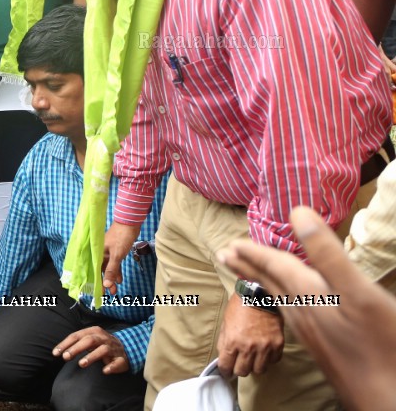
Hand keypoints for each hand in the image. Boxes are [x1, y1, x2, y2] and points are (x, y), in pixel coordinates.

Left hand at [54, 326, 129, 373]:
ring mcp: (113, 348)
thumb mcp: (89, 340)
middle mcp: (103, 338)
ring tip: (81, 364)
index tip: (55, 353)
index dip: (65, 344)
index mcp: (93, 331)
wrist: (125, 348)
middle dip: (76, 348)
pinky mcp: (121, 359)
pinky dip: (111, 366)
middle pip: (89, 340)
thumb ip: (76, 344)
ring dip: (92, 357)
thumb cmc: (101, 344)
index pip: (77, 336)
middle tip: (66, 357)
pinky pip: (117, 362)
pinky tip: (105, 371)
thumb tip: (59, 352)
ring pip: (103, 350)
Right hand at [101, 221, 140, 292]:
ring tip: (116, 288)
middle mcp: (100, 253)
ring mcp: (107, 252)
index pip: (94, 270)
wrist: (129, 223)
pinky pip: (114, 264)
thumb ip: (111, 270)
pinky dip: (116, 271)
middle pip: (101, 270)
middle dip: (106, 282)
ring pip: (108, 268)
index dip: (97, 281)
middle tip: (111, 293)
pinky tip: (120, 279)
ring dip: (112, 278)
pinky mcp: (115, 251)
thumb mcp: (117, 255)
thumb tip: (106, 284)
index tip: (100, 292)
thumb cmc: (121, 238)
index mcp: (97, 253)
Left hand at [216, 293, 284, 376]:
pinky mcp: (277, 345)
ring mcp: (264, 347)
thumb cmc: (239, 307)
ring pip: (259, 370)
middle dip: (239, 369)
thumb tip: (223, 357)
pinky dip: (268, 359)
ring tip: (253, 358)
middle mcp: (248, 347)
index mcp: (232, 341)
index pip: (226, 366)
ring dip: (254, 366)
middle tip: (239, 363)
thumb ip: (224, 342)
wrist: (259, 295)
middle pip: (243, 372)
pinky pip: (273, 362)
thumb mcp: (225, 323)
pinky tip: (264, 351)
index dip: (225, 371)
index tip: (227, 371)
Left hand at [220, 206, 395, 409]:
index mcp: (308, 295)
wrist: (387, 399)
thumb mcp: (357, 292)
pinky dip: (281, 300)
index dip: (253, 252)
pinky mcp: (323, 347)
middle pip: (269, 283)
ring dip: (261, 282)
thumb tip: (297, 212)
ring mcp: (312, 333)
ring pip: (278, 300)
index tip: (231, 243)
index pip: (273, 266)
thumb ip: (326, 254)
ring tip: (247, 274)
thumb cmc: (380, 345)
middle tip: (224, 256)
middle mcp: (303, 314)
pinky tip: (289, 306)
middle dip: (247, 267)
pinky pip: (291, 315)